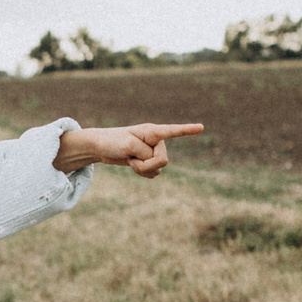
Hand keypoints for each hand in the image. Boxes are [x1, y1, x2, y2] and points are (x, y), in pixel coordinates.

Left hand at [60, 122, 205, 177]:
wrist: (100, 147)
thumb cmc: (112, 142)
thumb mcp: (128, 147)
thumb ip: (146, 154)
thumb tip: (156, 162)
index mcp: (152, 131)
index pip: (172, 131)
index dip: (187, 130)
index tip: (201, 127)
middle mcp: (156, 141)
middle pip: (163, 160)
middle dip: (147, 165)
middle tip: (132, 159)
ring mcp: (152, 151)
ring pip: (158, 168)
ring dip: (143, 169)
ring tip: (130, 160)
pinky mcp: (148, 160)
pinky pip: (153, 173)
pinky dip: (142, 173)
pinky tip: (133, 165)